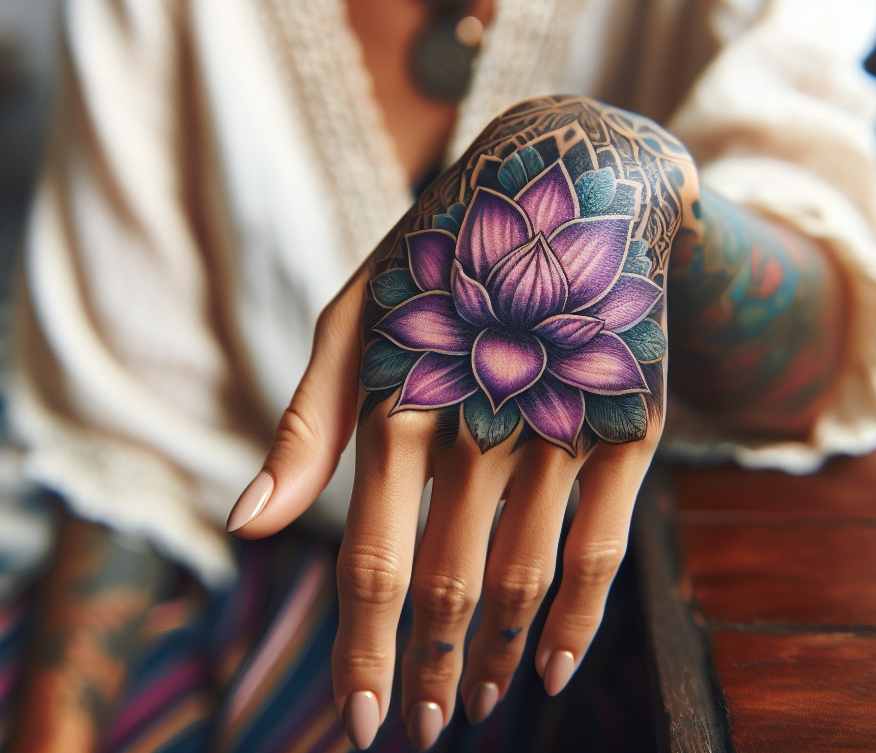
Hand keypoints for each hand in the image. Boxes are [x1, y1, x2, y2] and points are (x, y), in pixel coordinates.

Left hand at [227, 97, 696, 748]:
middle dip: (431, 670)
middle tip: (420, 728)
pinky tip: (555, 667)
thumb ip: (307, 428)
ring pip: (526, 576)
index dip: (366, 650)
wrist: (574, 177)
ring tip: (479, 703)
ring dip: (500, 656)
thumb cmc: (440, 259)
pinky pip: (602, 547)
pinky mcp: (629, 422)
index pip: (373, 559)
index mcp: (400, 392)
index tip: (361, 724)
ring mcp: (564, 420)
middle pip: (451, 583)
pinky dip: (578, 619)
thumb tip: (246, 529)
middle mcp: (483, 414)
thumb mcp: (356, 317)